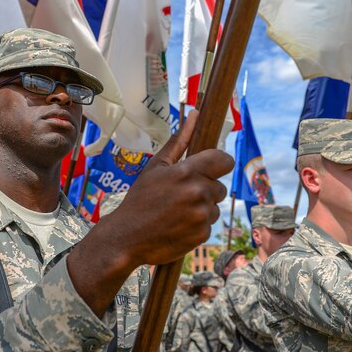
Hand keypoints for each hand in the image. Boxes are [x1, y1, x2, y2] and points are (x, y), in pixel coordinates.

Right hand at [67, 111, 233, 315]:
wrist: (127, 237)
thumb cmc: (140, 198)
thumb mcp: (156, 167)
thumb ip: (179, 141)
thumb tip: (195, 114)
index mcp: (188, 171)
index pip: (224, 160)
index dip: (218, 163)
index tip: (209, 168)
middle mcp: (199, 192)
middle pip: (219, 186)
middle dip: (204, 188)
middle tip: (179, 195)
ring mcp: (202, 215)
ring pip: (215, 206)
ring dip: (202, 208)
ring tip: (176, 212)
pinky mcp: (202, 234)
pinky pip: (209, 224)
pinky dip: (197, 225)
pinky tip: (178, 225)